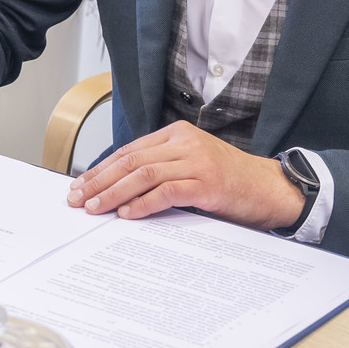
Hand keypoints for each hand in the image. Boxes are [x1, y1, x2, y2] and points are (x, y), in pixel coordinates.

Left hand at [65, 120, 304, 230]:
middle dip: (99, 181)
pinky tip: (127, 213)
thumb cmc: (228, 180)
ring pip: (144, 174)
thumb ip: (161, 166)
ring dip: (114, 193)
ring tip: (95, 208)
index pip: (128, 150)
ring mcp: (197, 162)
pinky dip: (143, 203)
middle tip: (78, 198)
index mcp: (177, 134)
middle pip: (130, 161)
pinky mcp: (207, 184)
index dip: (101, 169)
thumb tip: (117, 186)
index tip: (81, 185)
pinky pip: (167, 192)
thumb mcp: (191, 163)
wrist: (270, 188)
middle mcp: (184, 143)